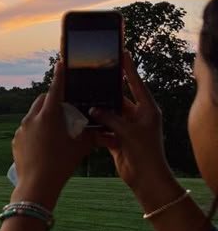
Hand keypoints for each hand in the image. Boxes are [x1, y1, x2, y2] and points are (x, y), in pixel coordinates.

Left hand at [12, 61, 96, 208]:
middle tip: (64, 108)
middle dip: (53, 100)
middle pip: (43, 100)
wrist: (36, 185)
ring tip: (55, 128)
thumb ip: (90, 135)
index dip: (60, 76)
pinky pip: (27, 129)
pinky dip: (36, 130)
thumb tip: (102, 129)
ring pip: (34, 114)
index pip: (55, 89)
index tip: (61, 63)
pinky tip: (44, 143)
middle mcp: (32, 118)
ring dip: (44, 116)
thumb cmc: (61, 165)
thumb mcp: (80, 148)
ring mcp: (22, 129)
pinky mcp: (16, 140)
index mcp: (49, 116)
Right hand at [90, 51, 173, 195]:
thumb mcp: (127, 131)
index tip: (121, 52)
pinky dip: (96, 127)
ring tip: (83, 100)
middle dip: (106, 92)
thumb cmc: (145, 152)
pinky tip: (83, 121)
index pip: (136, 82)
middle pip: (119, 98)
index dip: (128, 67)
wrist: (145, 178)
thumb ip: (109, 117)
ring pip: (109, 113)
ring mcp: (128, 127)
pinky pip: (104, 128)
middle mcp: (138, 116)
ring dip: (98, 111)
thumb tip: (93, 108)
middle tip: (93, 77)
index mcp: (147, 109)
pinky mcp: (118, 139)